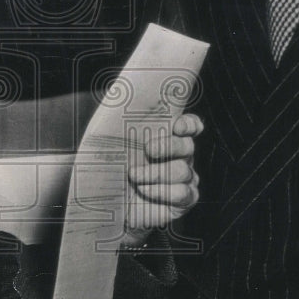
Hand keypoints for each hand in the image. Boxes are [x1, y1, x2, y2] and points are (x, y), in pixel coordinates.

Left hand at [121, 113, 203, 248]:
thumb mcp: (114, 140)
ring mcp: (184, 178)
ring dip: (156, 173)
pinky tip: (144, 190)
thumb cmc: (111, 167)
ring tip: (134, 176)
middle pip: (187, 145)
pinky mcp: (184, 199)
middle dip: (169, 146)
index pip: (188, 125)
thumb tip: (130, 96)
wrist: (110, 202)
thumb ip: (128, 121)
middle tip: (148, 149)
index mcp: (167, 137)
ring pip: (183, 170)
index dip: (188, 124)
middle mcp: (179, 156)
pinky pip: (183, 193)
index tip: (176, 126)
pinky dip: (162, 191)